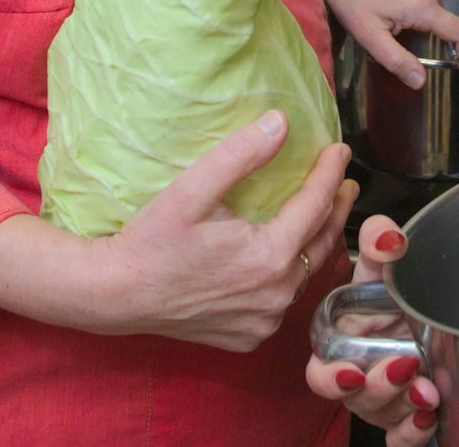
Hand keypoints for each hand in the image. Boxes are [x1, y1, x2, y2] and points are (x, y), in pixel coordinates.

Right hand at [86, 110, 357, 349]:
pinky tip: (286, 258)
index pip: (316, 206)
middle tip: (345, 182)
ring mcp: (263, 321)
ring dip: (314, 243)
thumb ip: (239, 155)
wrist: (114, 295)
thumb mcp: (191, 190)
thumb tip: (281, 122)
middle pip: (320, 243)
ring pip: (304, 275)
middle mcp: (275, 295)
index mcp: (269, 257)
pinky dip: (290, 276)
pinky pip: (281, 301)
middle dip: (335, 209)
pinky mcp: (248, 337)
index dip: (330, 174)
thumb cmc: (149, 241)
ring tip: (321, 215)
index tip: (341, 151)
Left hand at [302, 0, 458, 88]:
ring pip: (436, 18)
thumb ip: (397, 60)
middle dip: (441, 49)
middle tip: (423, 66)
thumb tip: (420, 81)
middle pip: (448, 27)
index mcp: (424, 5)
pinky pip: (427, 8)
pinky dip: (420, 23)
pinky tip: (397, 27)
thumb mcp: (370, 37)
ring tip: (402, 45)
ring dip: (427, 35)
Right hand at [304, 215, 438, 445]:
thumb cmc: (395, 291)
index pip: (323, 371)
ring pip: (383, 417)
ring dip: (404, 406)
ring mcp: (383, 399)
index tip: (351, 372)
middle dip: (377, 390)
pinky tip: (429, 418)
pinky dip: (414, 433)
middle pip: (355, 399)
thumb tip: (387, 237)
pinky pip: (403, 438)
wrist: (433, 309)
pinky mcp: (407, 418)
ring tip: (430, 389)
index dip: (332, 377)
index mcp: (343, 343)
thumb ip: (381, 243)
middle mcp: (359, 374)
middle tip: (405, 368)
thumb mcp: (387, 265)